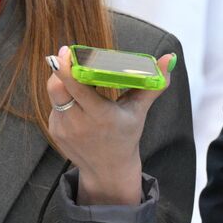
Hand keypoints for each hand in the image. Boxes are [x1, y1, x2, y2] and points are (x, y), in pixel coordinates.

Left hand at [46, 45, 173, 205]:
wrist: (108, 170)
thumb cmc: (125, 136)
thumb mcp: (140, 110)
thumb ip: (153, 82)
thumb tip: (168, 59)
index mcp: (100, 116)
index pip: (76, 87)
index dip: (67, 68)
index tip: (67, 51)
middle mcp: (78, 123)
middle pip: (57, 88)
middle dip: (60, 70)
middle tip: (68, 55)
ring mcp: (63, 128)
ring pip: (54, 95)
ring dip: (62, 81)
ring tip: (75, 74)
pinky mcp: (54, 131)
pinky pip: (55, 105)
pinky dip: (63, 96)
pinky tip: (75, 97)